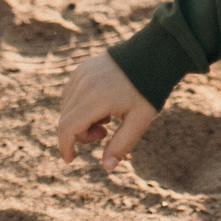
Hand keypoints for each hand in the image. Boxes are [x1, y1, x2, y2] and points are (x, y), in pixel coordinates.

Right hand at [56, 53, 156, 173]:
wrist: (154, 53)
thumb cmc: (149, 89)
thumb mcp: (140, 121)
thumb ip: (121, 145)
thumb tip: (107, 167)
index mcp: (95, 99)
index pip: (67, 129)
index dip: (65, 147)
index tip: (71, 159)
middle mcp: (83, 85)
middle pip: (65, 120)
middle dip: (80, 134)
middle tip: (105, 132)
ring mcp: (81, 74)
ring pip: (66, 106)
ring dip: (79, 119)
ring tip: (106, 117)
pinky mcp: (83, 67)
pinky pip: (70, 92)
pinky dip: (78, 105)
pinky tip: (102, 105)